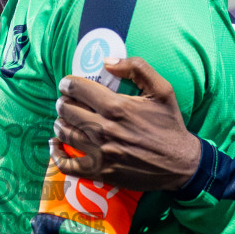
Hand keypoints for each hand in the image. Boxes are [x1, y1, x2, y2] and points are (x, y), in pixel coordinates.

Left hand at [50, 56, 201, 191]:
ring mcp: (100, 152)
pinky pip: (68, 164)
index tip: (68, 84)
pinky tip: (54, 145)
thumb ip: (137, 68)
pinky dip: (56, 154)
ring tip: (63, 118)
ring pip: (64, 133)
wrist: (180, 163)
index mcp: (117, 107)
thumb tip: (107, 62)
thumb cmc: (170, 125)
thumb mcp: (162, 90)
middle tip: (66, 100)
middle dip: (63, 101)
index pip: (78, 89)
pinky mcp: (100, 171)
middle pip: (67, 110)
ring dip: (59, 123)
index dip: (68, 83)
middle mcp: (104, 129)